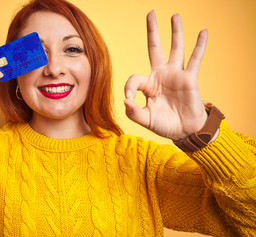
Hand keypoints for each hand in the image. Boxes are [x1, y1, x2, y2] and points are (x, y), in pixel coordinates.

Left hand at [124, 11, 207, 139]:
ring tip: (175, 16)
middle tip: (151, 14)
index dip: (129, 87)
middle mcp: (161, 75)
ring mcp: (176, 75)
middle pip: (155, 48)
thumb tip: (125, 100)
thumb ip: (134, 112)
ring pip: (176, 49)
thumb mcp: (146, 120)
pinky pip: (195, 59)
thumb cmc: (165, 125)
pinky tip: (203, 32)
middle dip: (153, 31)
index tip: (128, 98)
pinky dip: (200, 46)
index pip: (134, 78)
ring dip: (175, 32)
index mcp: (148, 85)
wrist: (184, 131)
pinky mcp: (190, 78)